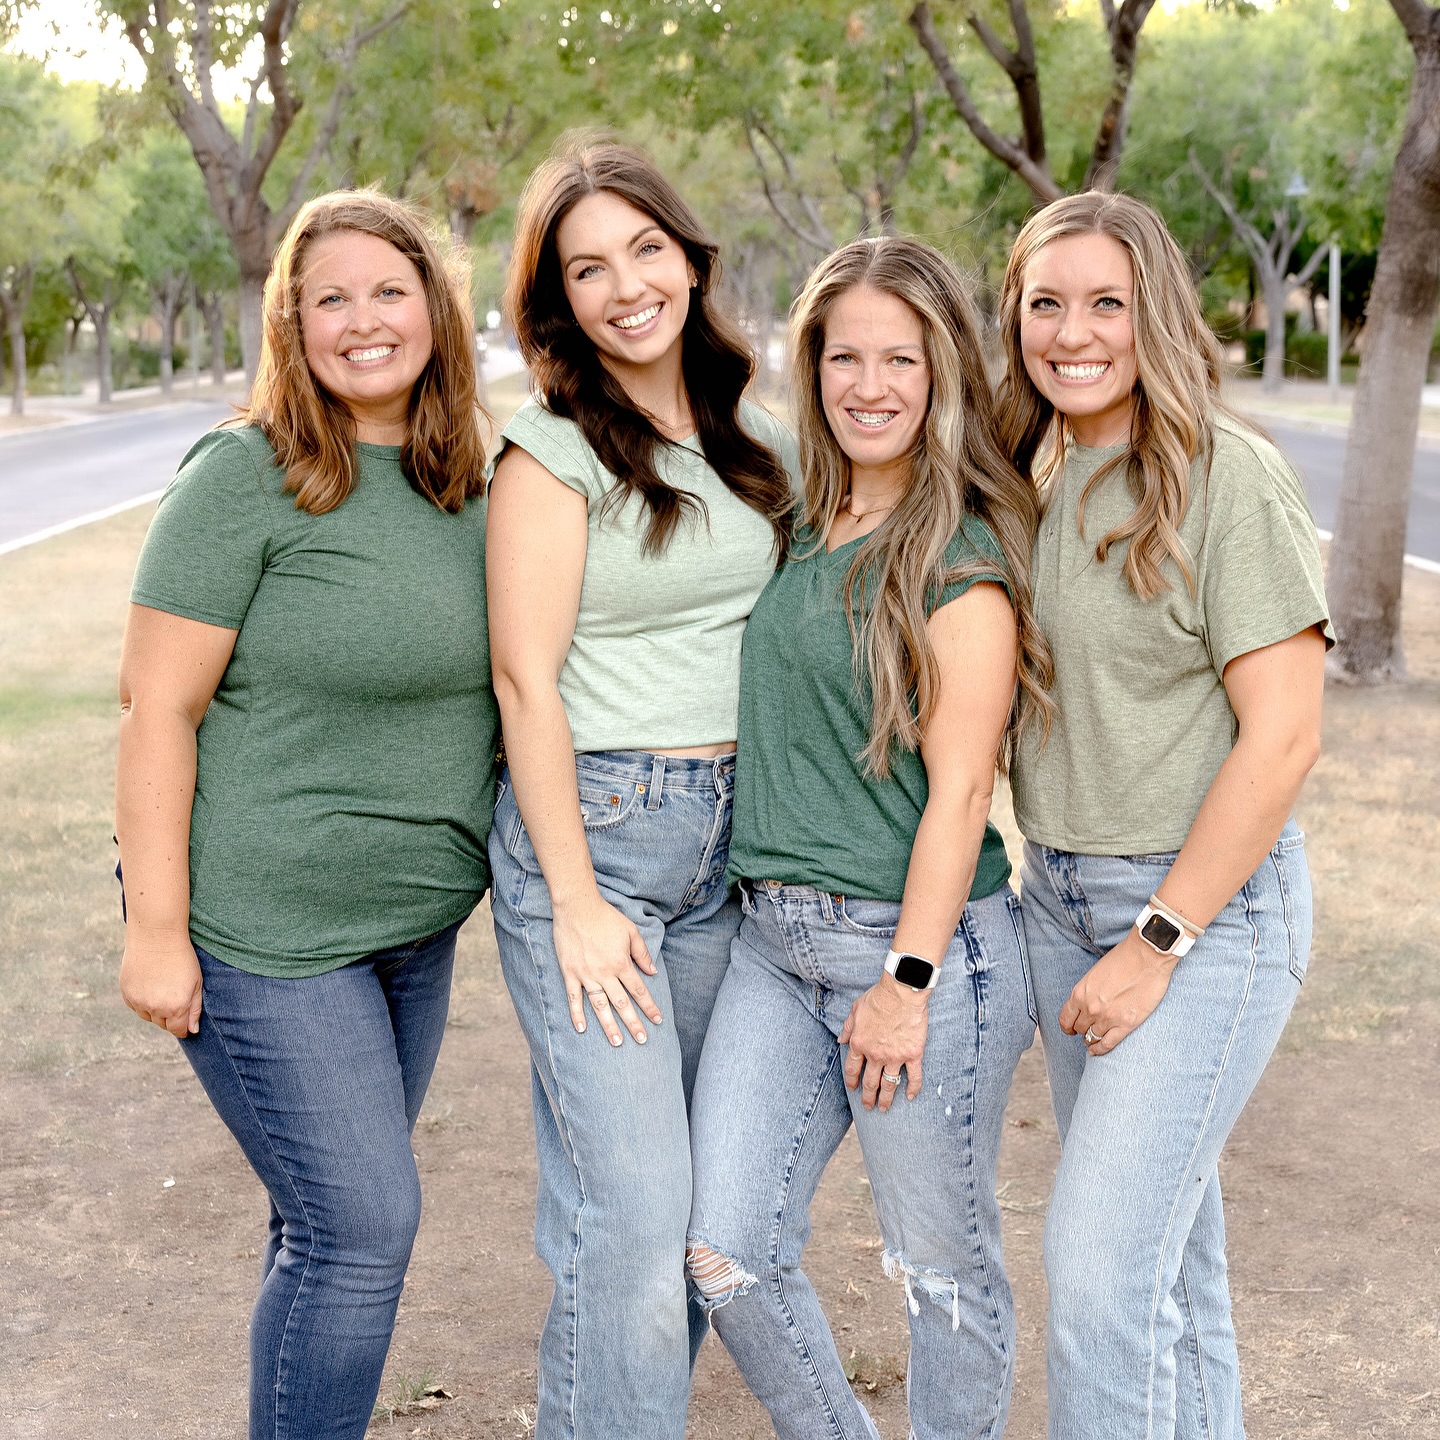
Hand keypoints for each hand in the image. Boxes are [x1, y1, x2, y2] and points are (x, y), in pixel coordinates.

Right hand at [119, 930, 202, 1037]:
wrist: (156, 937)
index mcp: (176, 1008)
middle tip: (175, 997)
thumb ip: (195, 1009)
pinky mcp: (126, 994)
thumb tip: (192, 1030)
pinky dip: (142, 1001)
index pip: (178, 1030)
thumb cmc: (182, 958)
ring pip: (148, 1016)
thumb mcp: (197, 983)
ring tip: (162, 988)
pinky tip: (150, 984)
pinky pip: (135, 1006)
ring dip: (155, 1010)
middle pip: (163, 1024)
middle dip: (170, 1017)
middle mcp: (156, 1009)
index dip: (183, 1027)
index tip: (184, 1021)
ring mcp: (139, 1002)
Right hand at [552, 890, 661, 1045]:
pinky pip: (574, 998)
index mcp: (621, 963)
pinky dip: (576, 1014)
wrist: (577, 907)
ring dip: (609, 1025)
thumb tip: (653, 971)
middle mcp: (605, 973)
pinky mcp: (570, 973)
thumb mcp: (630, 931)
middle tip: (642, 1040)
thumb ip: (642, 953)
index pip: (639, 991)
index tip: (658, 1020)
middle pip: (622, 1004)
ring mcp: (586, 975)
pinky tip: (581, 1028)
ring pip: (599, 1006)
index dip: (649, 1007)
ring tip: (617, 1042)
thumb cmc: (606, 917)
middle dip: (633, 1023)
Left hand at [840, 975, 929, 1111]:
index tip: (853, 1089)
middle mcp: (875, 1054)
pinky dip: (913, 1089)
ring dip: (886, 1099)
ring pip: (889, 1084)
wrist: (901, 992)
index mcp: (859, 1043)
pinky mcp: (913, 1054)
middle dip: (868, 1096)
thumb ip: (847, 1027)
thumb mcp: (855, 1009)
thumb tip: (840, 1040)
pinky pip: (914, 1077)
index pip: (852, 1069)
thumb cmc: (878, 997)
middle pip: (870, 1082)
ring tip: (884, 1108)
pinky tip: (910, 1097)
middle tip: (868, 1106)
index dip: (852, 1081)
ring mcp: (895, 1056)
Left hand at [1059, 926, 1177, 1054]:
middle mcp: (1090, 1008)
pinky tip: (1096, 1051)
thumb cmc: (1123, 959)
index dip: (1067, 1026)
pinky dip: (1100, 1049)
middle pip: (1080, 1028)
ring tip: (1091, 1041)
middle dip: (1082, 1030)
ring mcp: (1108, 1018)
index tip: (1070, 1028)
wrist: (1147, 956)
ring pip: (1092, 1037)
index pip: (1065, 1018)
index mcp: (1080, 992)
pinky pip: (1108, 1043)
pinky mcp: (1126, 1024)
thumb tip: (1085, 1003)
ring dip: (1091, 1040)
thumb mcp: (1095, 973)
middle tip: (1086, 1030)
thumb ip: (1088, 990)